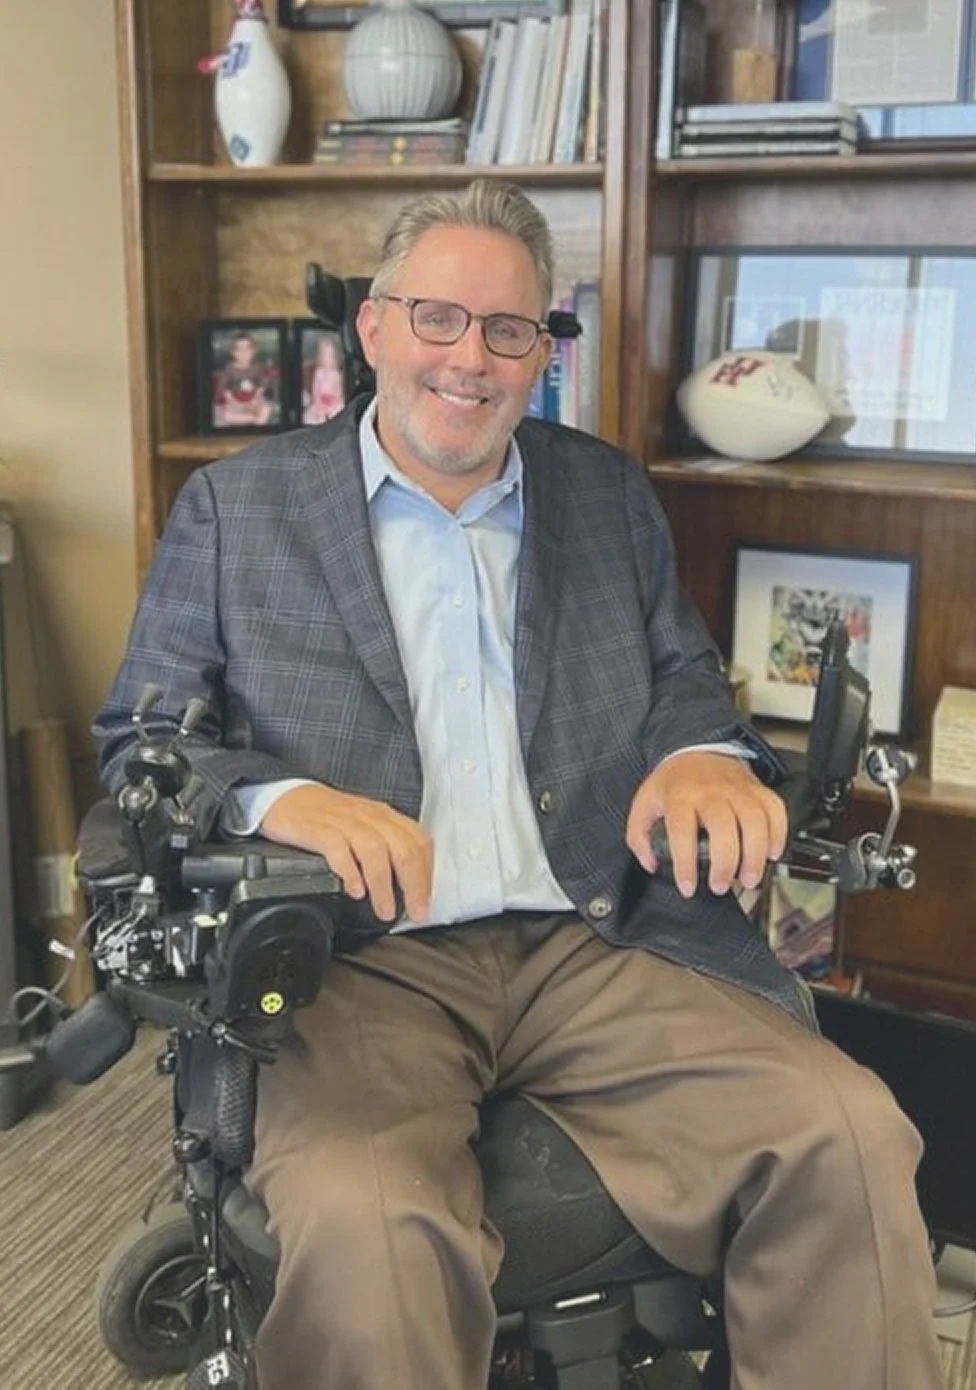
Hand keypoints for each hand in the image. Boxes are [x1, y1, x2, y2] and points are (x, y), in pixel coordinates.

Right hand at [260, 784, 432, 923]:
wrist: (285, 798)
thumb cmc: (326, 816)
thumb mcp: (363, 827)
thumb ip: (386, 849)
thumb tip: (407, 887)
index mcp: (384, 817)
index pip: (419, 842)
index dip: (427, 875)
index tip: (425, 903)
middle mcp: (368, 817)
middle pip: (403, 848)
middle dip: (413, 885)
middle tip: (414, 912)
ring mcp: (343, 822)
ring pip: (375, 850)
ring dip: (383, 885)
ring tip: (384, 910)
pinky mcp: (318, 829)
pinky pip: (338, 849)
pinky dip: (350, 871)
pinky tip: (354, 891)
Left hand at [626, 752, 786, 899]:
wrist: (698, 749)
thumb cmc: (675, 783)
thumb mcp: (646, 803)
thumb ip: (639, 836)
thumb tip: (651, 863)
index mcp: (681, 795)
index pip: (682, 831)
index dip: (685, 863)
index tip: (688, 887)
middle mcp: (712, 791)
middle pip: (724, 827)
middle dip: (725, 863)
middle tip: (720, 886)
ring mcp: (739, 789)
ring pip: (755, 821)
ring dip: (755, 855)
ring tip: (749, 879)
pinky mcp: (759, 790)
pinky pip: (776, 811)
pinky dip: (779, 834)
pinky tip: (771, 853)